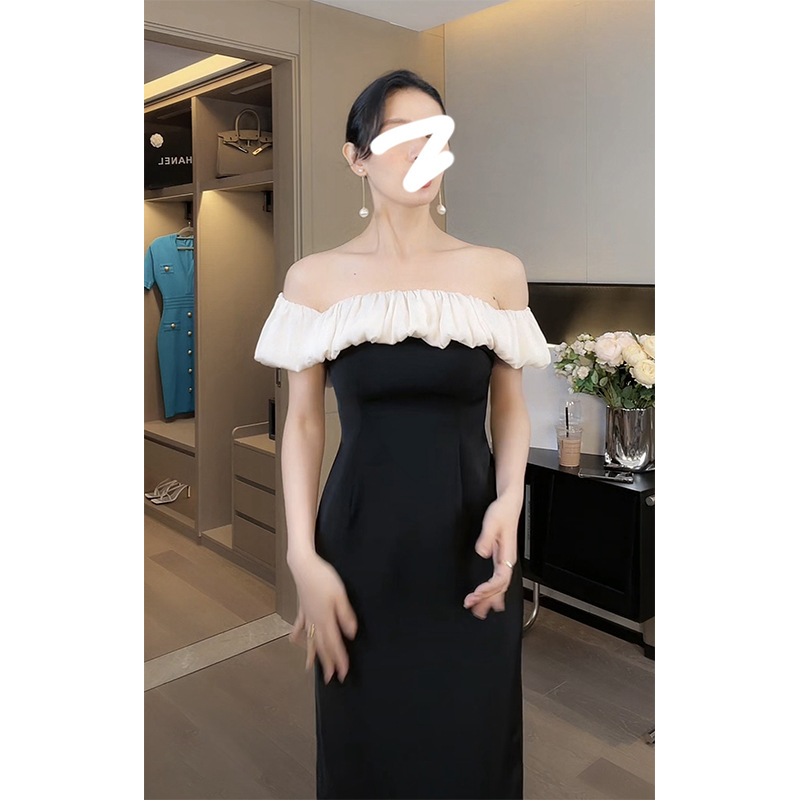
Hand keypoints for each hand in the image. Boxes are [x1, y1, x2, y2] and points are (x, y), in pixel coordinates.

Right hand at [288, 553, 357, 683]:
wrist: (304, 565)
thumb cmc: (324, 578)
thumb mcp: (340, 595)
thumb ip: (346, 615)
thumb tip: (352, 634)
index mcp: (326, 619)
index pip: (334, 644)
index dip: (340, 660)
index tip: (344, 673)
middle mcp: (314, 621)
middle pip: (321, 646)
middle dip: (326, 663)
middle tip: (330, 679)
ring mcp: (306, 615)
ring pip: (309, 639)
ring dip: (311, 654)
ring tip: (309, 667)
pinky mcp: (302, 607)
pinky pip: (299, 625)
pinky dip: (296, 634)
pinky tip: (293, 640)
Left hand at [463, 494, 518, 619]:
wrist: (509, 505)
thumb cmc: (502, 512)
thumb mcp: (491, 522)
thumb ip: (486, 538)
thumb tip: (481, 552)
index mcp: (507, 554)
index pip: (500, 579)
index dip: (489, 589)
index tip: (476, 594)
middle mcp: (508, 561)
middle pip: (500, 587)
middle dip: (486, 599)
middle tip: (471, 607)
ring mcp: (505, 561)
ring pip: (500, 587)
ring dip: (490, 600)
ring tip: (479, 612)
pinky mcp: (502, 559)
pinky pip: (499, 581)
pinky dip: (494, 593)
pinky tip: (490, 601)